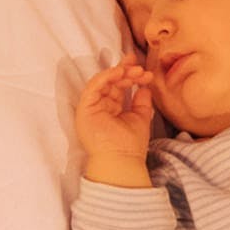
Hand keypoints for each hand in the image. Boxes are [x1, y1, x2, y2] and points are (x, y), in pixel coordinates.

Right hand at [76, 53, 154, 185]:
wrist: (122, 161)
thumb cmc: (131, 146)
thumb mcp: (140, 117)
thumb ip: (141, 101)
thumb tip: (144, 86)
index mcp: (112, 110)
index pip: (119, 87)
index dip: (130, 76)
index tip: (143, 72)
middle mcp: (100, 107)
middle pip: (110, 82)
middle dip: (125, 71)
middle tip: (139, 67)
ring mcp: (91, 108)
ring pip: (103, 82)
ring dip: (118, 72)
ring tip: (134, 70)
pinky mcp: (84, 109)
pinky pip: (93, 87)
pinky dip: (105, 77)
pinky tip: (119, 72)